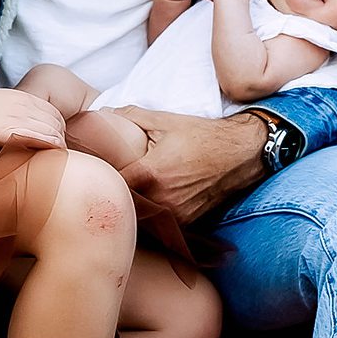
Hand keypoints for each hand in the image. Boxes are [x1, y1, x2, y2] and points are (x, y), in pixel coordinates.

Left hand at [110, 108, 269, 223]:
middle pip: (123, 206)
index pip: (111, 185)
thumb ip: (132, 117)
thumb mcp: (166, 121)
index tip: (95, 174)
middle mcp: (162, 199)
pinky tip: (150, 204)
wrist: (241, 153)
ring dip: (133, 210)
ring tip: (127, 197)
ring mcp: (175, 215)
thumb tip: (104, 113)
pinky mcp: (186, 224)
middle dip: (115, 197)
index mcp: (150, 174)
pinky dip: (152, 216)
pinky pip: (160, 224)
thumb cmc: (204, 136)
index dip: (100, 181)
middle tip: (106, 187)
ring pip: (141, 219)